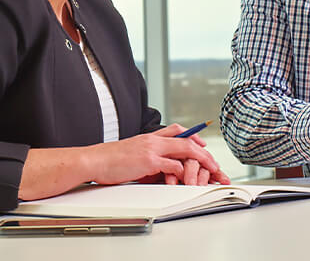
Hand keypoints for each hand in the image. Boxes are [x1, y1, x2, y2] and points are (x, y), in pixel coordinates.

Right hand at [19, 129, 227, 199]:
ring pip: (185, 149)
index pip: (178, 130)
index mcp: (151, 137)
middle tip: (215, 163)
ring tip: (211, 170)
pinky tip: (187, 178)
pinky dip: (182, 171)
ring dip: (201, 160)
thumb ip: (151, 158)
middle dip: (204, 151)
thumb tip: (164, 170)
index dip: (193, 136)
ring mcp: (152, 149)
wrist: (94, 160)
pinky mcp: (148, 161)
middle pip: (187, 140)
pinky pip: (172, 164)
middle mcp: (154, 139)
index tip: (204, 144)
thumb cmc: (111, 161)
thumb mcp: (135, 155)